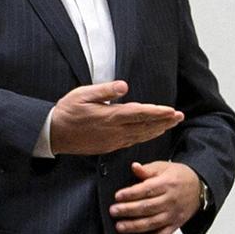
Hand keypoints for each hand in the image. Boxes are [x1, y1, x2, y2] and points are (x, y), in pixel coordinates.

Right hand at [50, 81, 182, 154]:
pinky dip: (144, 137)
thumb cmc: (66, 111)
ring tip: (170, 125)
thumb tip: (124, 86)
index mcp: (110, 116)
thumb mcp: (82, 94)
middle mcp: (115, 131)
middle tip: (180, 117)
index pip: (139, 113)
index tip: (171, 110)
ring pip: (141, 136)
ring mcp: (113, 140)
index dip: (157, 112)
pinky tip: (149, 134)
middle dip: (164, 121)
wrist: (54, 133)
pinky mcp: (109, 146)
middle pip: (145, 126)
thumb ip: (105, 90)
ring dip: (157, 130)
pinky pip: (132, 142)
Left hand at [110, 161, 200, 233]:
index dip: (131, 194)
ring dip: (135, 226)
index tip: (117, 196)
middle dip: (129, 210)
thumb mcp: (163, 167)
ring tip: (120, 226)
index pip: (147, 190)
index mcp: (166, 184)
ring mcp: (173, 214)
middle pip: (148, 207)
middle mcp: (170, 201)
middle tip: (114, 211)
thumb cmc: (178, 176)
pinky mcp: (175, 225)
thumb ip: (147, 169)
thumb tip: (134, 167)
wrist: (198, 188)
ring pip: (153, 223)